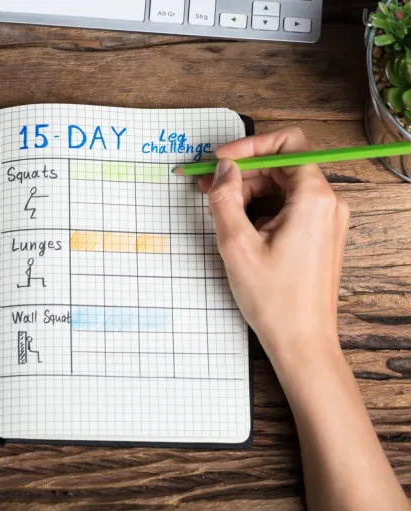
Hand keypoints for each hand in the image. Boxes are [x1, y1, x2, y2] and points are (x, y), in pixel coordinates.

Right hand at [199, 127, 348, 364]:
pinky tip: (239, 229)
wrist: (302, 341)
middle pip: (282, 165)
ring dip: (250, 192)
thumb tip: (222, 169)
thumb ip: (225, 198)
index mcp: (314, 199)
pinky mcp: (319, 234)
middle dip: (243, 172)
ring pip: (283, 186)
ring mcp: (326, 220)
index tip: (220, 161)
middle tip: (207, 186)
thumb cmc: (275, 300)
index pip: (286, 145)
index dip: (249, 146)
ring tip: (219, 212)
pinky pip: (289, 207)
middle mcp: (328, 204)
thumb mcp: (236, 245)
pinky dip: (262, 209)